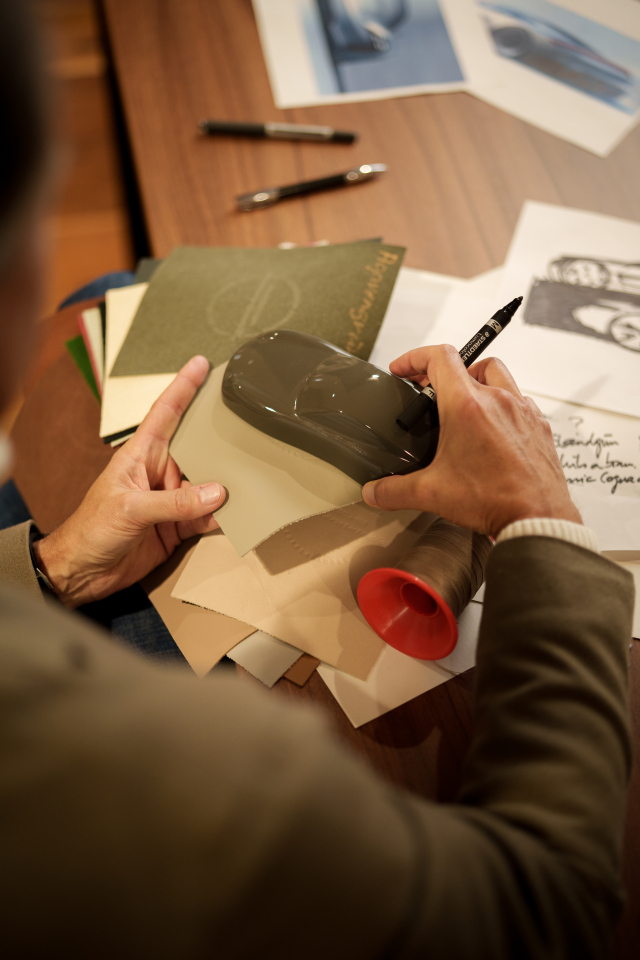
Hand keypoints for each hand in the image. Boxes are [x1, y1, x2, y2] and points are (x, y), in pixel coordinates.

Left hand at [33, 356, 224, 607]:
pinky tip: (242, 513)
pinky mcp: (178, 527)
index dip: (183, 387)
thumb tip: (217, 493)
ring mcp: (171, 500)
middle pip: (196, 447)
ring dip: (229, 482)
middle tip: (248, 419)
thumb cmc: (92, 529)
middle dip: (220, 435)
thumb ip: (174, 503)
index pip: (165, 413)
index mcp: (140, 455)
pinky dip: (225, 517)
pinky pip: (209, 517)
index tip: (201, 363)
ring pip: (209, 485)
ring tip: (256, 471)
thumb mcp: (131, 509)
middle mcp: (159, 473)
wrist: (82, 572)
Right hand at [362, 345, 580, 537]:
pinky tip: (493, 431)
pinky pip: (520, 402)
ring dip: (478, 382)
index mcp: (467, 406)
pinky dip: (503, 406)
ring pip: (499, 377)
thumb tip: (374, 492)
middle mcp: (498, 401)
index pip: (439, 357)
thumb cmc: (494, 499)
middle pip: (470, 362)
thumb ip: (394, 490)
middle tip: (432, 392)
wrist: (538, 518)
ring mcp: (522, 411)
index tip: (403, 369)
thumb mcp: (432, 494)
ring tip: (464, 406)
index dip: (415, 357)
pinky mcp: (539, 426)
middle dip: (446, 372)